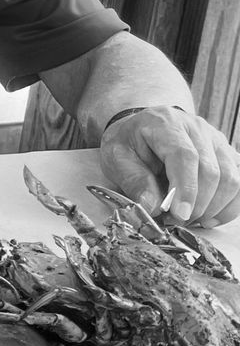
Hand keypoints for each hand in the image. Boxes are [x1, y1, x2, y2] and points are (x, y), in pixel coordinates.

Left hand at [99, 106, 239, 226]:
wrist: (143, 128)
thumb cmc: (129, 143)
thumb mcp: (117, 157)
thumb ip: (133, 180)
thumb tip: (152, 208)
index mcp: (166, 124)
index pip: (185, 156)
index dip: (186, 188)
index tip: (180, 214)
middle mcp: (197, 128)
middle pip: (212, 170)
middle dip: (197, 204)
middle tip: (176, 221)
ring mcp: (217, 141)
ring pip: (232, 178)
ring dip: (214, 207)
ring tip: (191, 220)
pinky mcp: (228, 155)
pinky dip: (229, 206)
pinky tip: (210, 217)